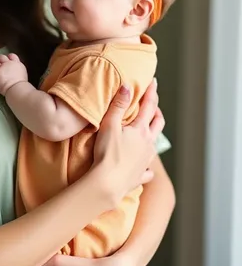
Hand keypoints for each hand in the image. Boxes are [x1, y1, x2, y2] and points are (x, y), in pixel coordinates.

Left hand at [0, 53, 27, 95]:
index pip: (12, 55)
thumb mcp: (22, 74)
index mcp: (17, 63)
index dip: (8, 58)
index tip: (7, 62)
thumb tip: (15, 72)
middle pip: (2, 57)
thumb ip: (17, 70)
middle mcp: (9, 63)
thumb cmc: (21, 84)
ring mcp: (2, 68)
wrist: (17, 88)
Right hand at [90, 80, 163, 205]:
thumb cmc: (107, 153)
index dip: (151, 93)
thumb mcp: (110, 125)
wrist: (107, 183)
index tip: (153, 82)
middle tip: (153, 104)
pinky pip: (147, 171)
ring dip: (153, 134)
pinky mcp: (140, 176)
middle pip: (158, 124)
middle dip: (157, 112)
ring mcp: (145, 161)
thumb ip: (118, 105)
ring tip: (148, 130)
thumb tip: (127, 86)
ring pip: (155, 144)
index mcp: (141, 131)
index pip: (149, 106)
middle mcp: (148, 144)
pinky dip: (146, 167)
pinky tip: (144, 167)